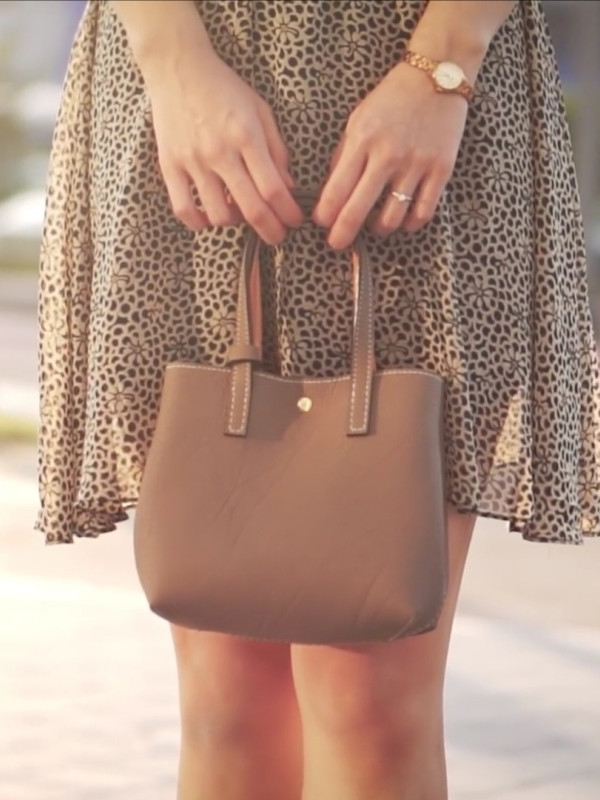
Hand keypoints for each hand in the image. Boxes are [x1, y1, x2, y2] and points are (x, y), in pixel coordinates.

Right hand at [145, 49, 303, 244]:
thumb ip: (276, 150)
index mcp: (246, 136)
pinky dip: (199, 222)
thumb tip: (288, 188)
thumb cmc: (224, 89)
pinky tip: (209, 217)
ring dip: (235, 223)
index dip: (288, 213)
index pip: (273, 189)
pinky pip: (183, 209)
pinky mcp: (169, 165)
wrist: (178, 68)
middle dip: (271, 230)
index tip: (295, 221)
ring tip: (240, 214)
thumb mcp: (260, 111)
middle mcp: (220, 152)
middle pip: (251, 209)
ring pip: (218, 215)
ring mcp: (192, 161)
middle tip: (278, 236)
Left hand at [312, 62, 468, 249]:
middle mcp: (388, 155)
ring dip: (378, 229)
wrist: (437, 76)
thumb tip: (331, 192)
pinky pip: (423, 212)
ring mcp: (416, 164)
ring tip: (375, 226)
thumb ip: (344, 155)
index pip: (336, 190)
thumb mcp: (358, 120)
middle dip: (342, 234)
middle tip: (337, 244)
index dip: (325, 214)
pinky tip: (403, 222)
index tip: (321, 224)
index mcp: (362, 141)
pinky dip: (410, 224)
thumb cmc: (392, 99)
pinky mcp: (441, 170)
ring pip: (391, 218)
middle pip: (358, 210)